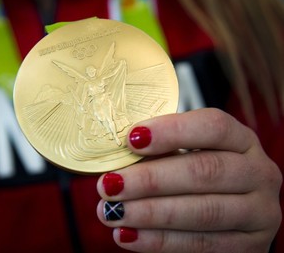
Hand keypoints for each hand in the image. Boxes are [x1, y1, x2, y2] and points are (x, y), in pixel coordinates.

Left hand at [96, 108, 281, 252]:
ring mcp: (258, 212)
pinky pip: (200, 245)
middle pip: (205, 171)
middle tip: (110, 185)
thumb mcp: (188, 154)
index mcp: (242, 140)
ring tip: (113, 211)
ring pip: (203, 212)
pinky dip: (159, 241)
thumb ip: (160, 153)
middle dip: (151, 179)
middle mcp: (258, 173)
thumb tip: (116, 157)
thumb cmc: (200, 173)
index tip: (131, 139)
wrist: (230, 210)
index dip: (172, 131)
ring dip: (150, 213)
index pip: (213, 126)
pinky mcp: (248, 246)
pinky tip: (128, 234)